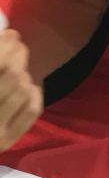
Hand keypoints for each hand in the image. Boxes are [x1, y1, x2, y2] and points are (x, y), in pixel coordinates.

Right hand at [0, 25, 42, 150]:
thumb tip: (10, 36)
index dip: (5, 44)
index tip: (10, 35)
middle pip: (12, 73)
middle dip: (17, 55)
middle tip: (17, 46)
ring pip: (22, 89)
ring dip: (22, 76)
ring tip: (16, 73)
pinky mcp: (7, 142)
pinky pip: (32, 109)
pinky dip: (33, 93)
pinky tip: (27, 88)